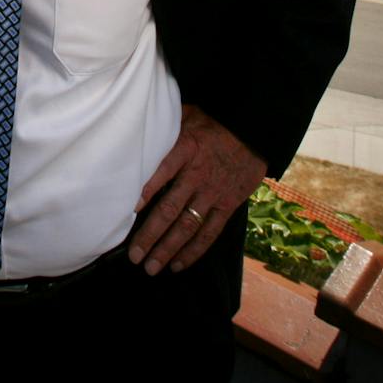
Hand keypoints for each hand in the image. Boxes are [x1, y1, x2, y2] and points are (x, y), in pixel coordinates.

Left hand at [129, 104, 264, 275]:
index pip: (161, 173)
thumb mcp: (187, 114)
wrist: (254, 130)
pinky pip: (210, 232)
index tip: (127, 211)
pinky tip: (178, 264)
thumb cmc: (214, 122)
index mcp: (186, 149)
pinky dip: (194, 250)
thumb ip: (164, 125)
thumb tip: (135, 124)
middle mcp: (198, 175)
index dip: (144, 192)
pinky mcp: (228, 204)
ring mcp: (213, 193)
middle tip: (134, 255)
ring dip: (168, 249)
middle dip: (150, 235)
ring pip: (188, 226)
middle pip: (170, 209)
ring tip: (151, 267)